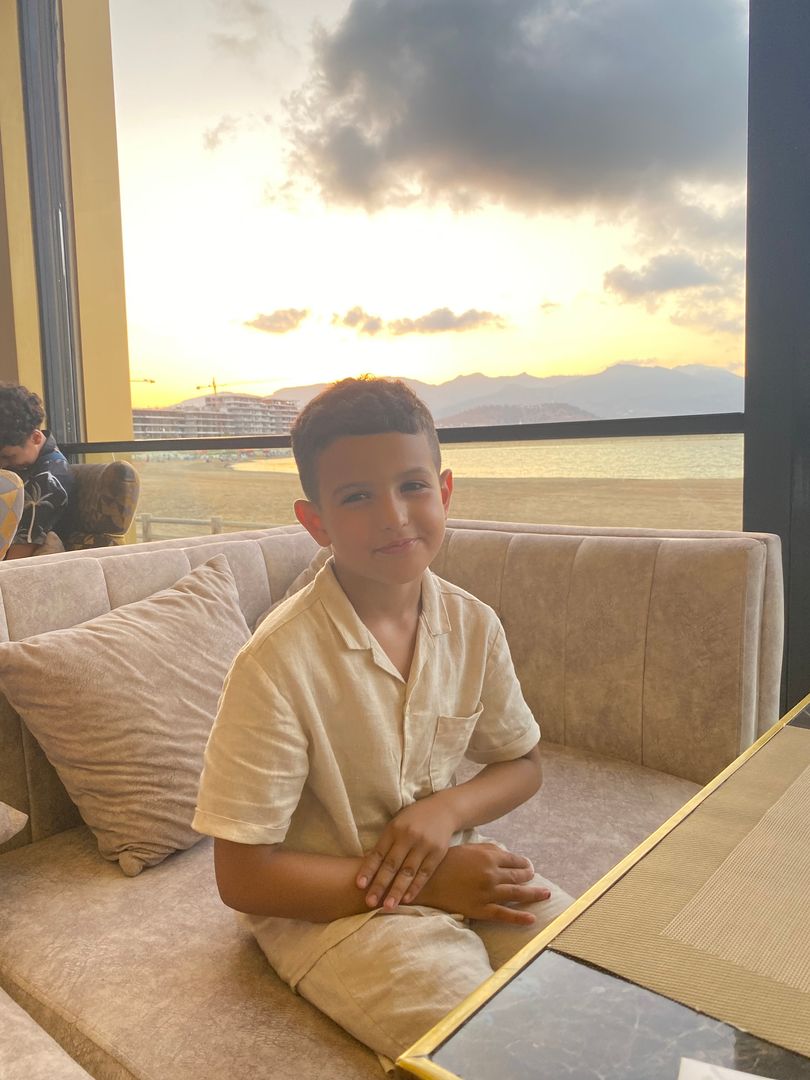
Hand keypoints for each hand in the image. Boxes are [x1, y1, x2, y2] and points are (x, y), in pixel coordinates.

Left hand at [357, 797, 457, 909]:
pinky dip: (415, 887)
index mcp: (394, 829)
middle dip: (380, 885)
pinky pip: (425, 873)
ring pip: (408, 872)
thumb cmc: (414, 819)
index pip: (378, 852)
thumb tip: (367, 865)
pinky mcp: (438, 853)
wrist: (444, 809)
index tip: (359, 885)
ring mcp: (424, 845)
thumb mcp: (397, 824)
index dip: (368, 869)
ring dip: (397, 890)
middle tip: (370, 902)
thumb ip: (385, 843)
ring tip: (388, 906)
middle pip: (392, 864)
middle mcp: (409, 836)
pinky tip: (407, 899)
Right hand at [419, 843, 549, 924]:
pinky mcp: (481, 909)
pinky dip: (520, 918)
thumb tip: (506, 855)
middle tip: (536, 880)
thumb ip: (488, 851)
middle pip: (519, 877)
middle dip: (530, 878)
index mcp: (489, 856)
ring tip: (545, 895)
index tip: (529, 867)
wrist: (426, 881)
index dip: (524, 864)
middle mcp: (492, 874)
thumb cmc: (445, 862)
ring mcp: (488, 893)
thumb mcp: (468, 848)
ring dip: (534, 895)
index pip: (515, 861)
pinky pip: (505, 915)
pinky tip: (532, 919)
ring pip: (517, 894)